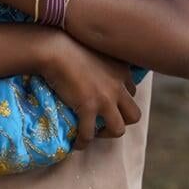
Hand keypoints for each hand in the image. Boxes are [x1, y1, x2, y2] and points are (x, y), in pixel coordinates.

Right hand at [40, 31, 141, 150]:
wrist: (55, 48)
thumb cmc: (69, 45)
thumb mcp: (96, 50)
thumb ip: (102, 62)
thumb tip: (92, 72)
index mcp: (122, 71)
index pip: (132, 92)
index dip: (121, 101)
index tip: (108, 104)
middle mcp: (118, 86)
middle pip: (134, 115)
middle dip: (122, 122)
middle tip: (105, 122)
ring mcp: (105, 98)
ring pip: (119, 129)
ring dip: (107, 134)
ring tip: (94, 133)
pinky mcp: (88, 107)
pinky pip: (89, 133)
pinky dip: (82, 142)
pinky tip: (76, 143)